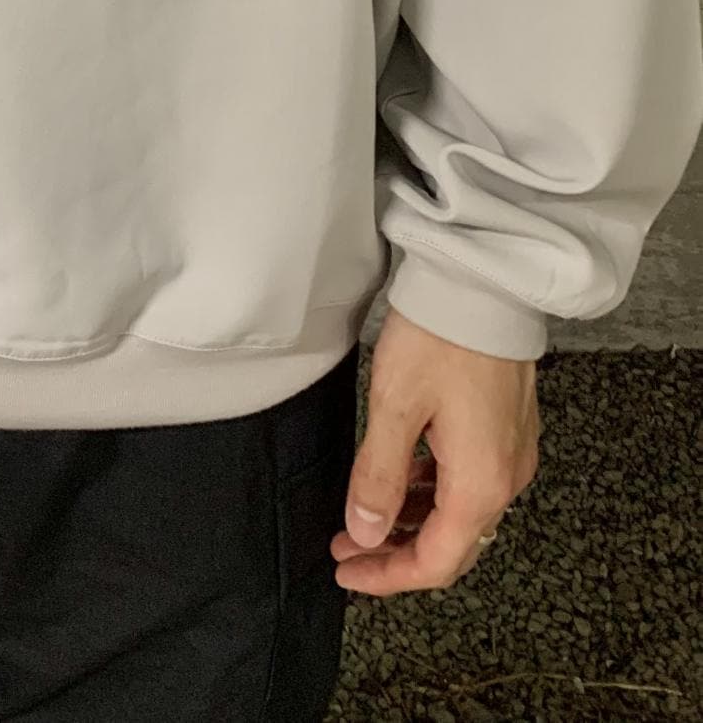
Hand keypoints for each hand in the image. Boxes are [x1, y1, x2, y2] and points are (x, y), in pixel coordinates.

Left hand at [332, 304, 538, 594]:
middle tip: (349, 548)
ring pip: (462, 513)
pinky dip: (434, 492)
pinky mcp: (508, 428)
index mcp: (481, 483)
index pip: (436, 562)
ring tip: (366, 515)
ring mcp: (512, 452)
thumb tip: (366, 532)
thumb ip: (379, 477)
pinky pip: (472, 481)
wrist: (483, 282)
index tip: (347, 571)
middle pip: (453, 545)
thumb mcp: (394, 407)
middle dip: (398, 554)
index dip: (388, 576)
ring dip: (414, 522)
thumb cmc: (440, 336)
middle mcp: (507, 477)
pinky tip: (402, 478)